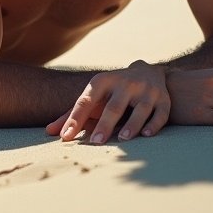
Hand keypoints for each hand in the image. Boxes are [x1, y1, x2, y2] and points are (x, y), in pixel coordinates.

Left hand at [45, 60, 170, 143]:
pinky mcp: (163, 100)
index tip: (65, 137)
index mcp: (102, 81)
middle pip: (114, 106)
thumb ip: (72, 114)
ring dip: (132, 124)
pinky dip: (154, 125)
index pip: (86, 101)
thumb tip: (49, 132)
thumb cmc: (112, 92)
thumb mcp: (93, 97)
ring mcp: (146, 91)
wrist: (147, 71)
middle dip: (105, 123)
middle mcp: (125, 83)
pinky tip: (146, 135)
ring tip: (123, 139)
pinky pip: (160, 113)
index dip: (75, 118)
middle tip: (96, 141)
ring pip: (139, 109)